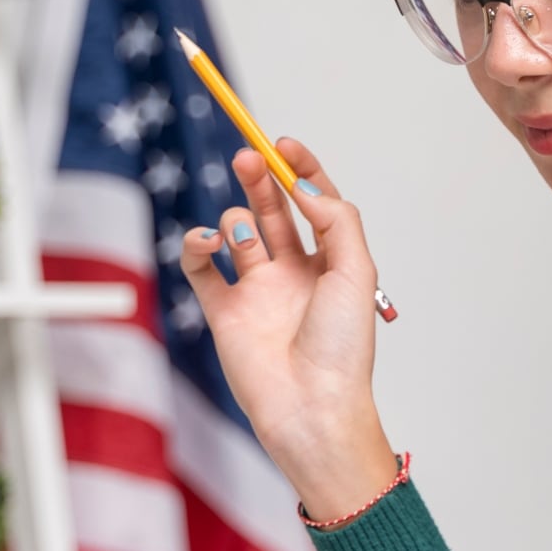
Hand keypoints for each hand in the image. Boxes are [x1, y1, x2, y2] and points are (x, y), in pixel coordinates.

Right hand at [180, 139, 390, 496]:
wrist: (311, 406)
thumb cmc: (341, 347)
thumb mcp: (355, 271)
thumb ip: (335, 219)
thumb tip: (301, 187)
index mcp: (331, 262)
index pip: (314, 201)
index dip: (300, 169)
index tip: (283, 144)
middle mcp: (293, 272)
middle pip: (272, 208)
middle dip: (260, 177)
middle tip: (248, 155)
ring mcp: (256, 290)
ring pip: (236, 231)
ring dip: (236, 220)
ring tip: (243, 241)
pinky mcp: (224, 312)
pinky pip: (200, 267)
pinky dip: (196, 245)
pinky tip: (207, 243)